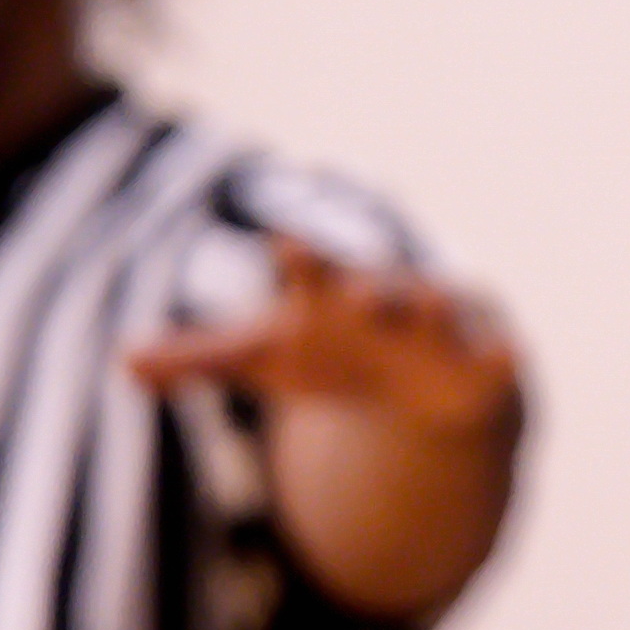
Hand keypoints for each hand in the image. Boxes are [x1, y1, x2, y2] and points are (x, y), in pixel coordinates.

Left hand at [134, 234, 524, 625]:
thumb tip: (121, 360)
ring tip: (437, 298)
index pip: (311, 274)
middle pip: (377, 292)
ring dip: (438, 306)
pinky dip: (502, 352)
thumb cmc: (334, 357)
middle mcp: (388, 303)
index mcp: (332, 299)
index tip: (285, 244)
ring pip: (441, 311)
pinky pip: (497, 355)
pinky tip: (508, 352)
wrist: (419, 385)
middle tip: (362, 289)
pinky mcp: (483, 363)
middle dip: (371, 289)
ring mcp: (441, 330)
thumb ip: (199, 359)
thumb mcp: (266, 360)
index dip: (299, 263)